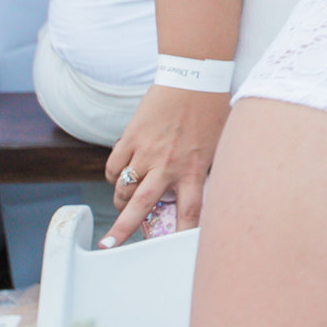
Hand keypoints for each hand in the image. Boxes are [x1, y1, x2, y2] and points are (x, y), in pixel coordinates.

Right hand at [103, 84, 231, 247]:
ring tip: (124, 204)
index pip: (190, 212)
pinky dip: (113, 176)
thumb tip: (203, 195)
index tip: (172, 250)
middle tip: (108, 247)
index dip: (183, 234)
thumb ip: (205, 172)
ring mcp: (146, 152)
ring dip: (121, 201)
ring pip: (123, 188)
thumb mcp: (217, 146)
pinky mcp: (130, 137)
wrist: (194, 75)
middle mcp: (167, 164)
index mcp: (194, 168)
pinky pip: (113, 167)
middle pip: (141, 207)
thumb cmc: (212, 109)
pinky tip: (119, 176)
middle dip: (123, 230)